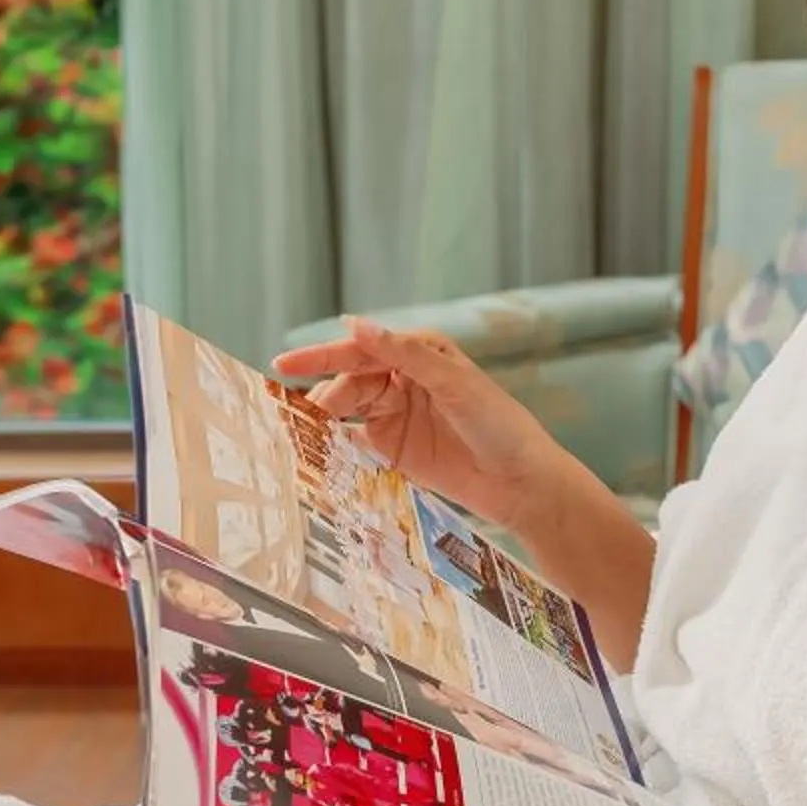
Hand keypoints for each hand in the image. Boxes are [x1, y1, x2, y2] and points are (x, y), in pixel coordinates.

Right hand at [272, 322, 560, 528]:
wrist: (521, 482)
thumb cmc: (498, 424)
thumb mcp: (452, 382)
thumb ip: (403, 354)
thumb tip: (355, 323)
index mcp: (418, 354)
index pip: (362, 350)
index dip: (322, 355)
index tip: (285, 362)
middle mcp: (402, 380)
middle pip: (349, 382)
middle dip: (323, 394)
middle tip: (300, 413)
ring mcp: (396, 416)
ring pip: (346, 411)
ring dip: (323, 419)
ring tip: (299, 432)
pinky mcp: (393, 450)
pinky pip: (354, 442)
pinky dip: (333, 444)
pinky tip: (315, 450)